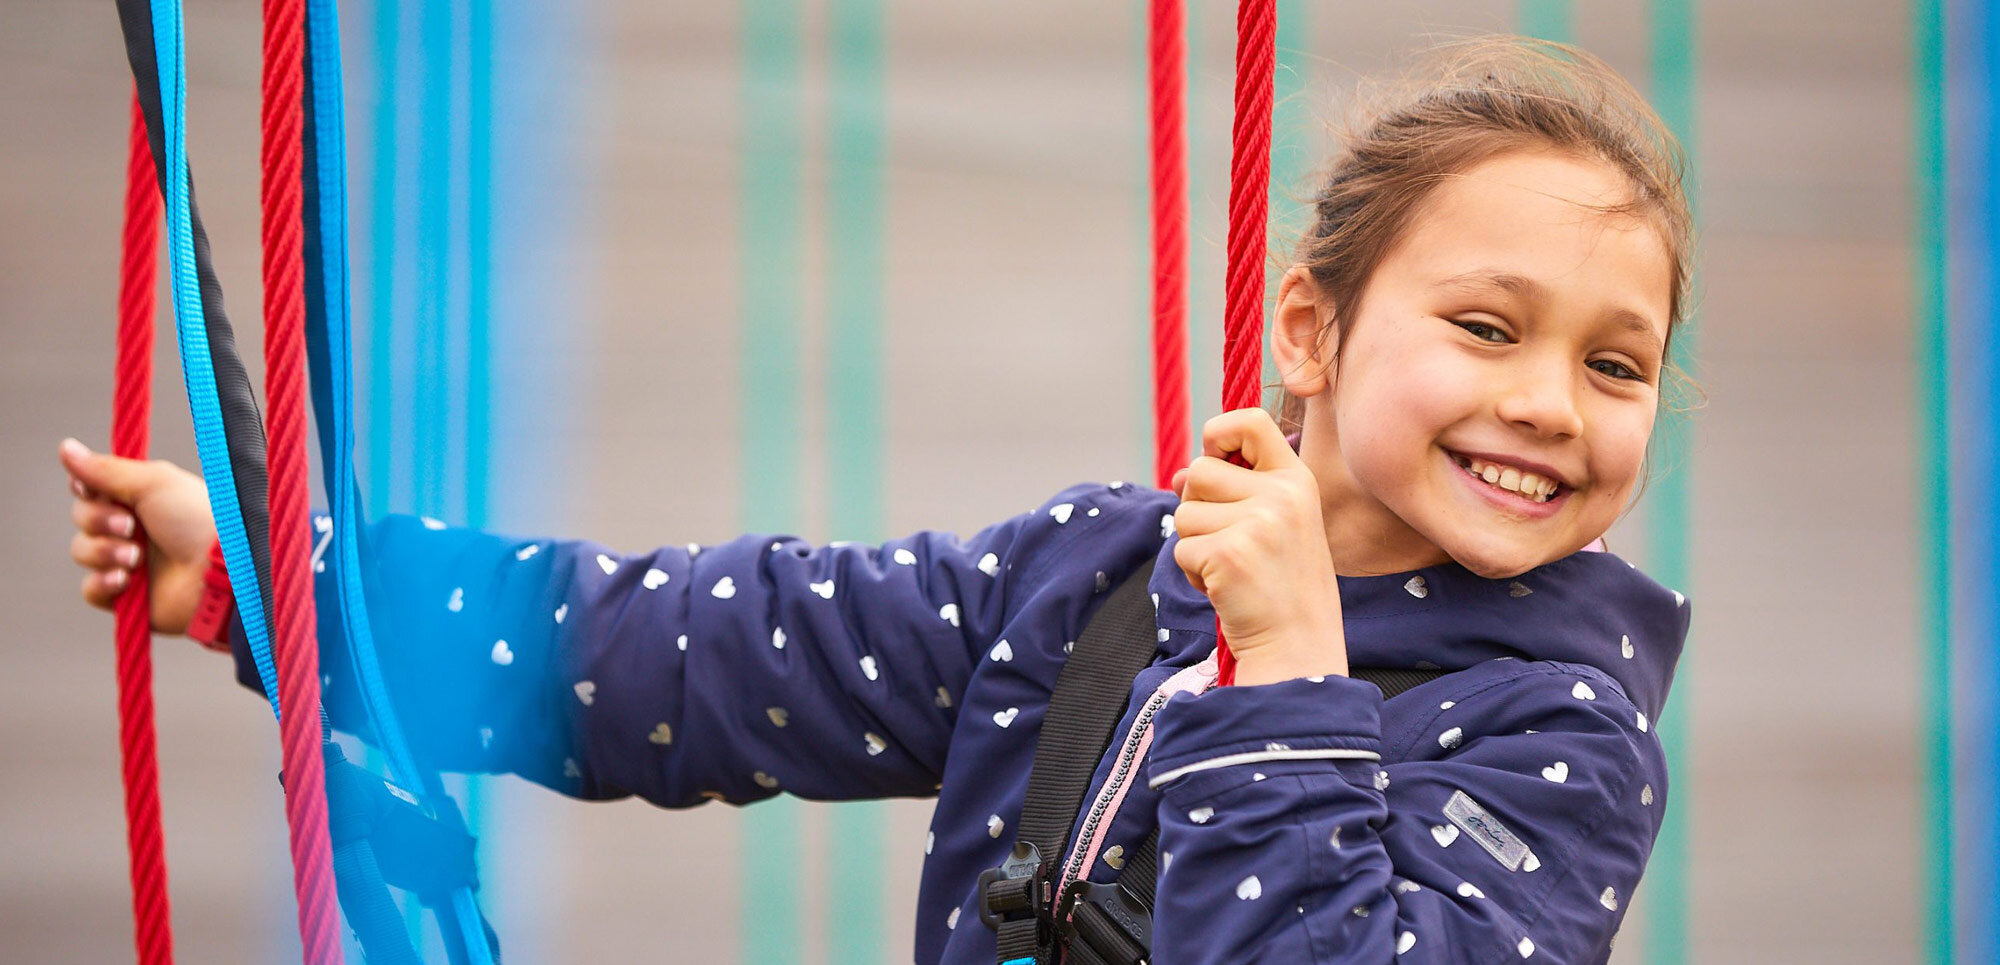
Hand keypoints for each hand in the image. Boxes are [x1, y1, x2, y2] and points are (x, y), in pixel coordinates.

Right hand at [59, 438, 216, 636]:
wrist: (219, 570)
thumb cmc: (196, 519)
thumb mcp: (154, 483)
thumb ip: (106, 469)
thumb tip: (65, 447)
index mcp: (140, 498)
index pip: (90, 489)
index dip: (86, 490)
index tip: (95, 490)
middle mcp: (132, 528)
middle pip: (81, 517)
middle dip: (98, 520)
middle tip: (130, 526)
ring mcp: (129, 562)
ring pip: (82, 551)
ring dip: (104, 552)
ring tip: (137, 558)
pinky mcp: (127, 597)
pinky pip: (91, 589)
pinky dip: (103, 583)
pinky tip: (125, 580)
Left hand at [1171, 409, 1347, 685]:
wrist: (1299, 645)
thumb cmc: (1282, 584)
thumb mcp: (1273, 524)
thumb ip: (1233, 491)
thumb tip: (1180, 476)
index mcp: (1297, 479)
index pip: (1250, 421)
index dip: (1220, 433)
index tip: (1218, 458)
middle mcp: (1282, 494)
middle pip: (1200, 471)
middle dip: (1199, 507)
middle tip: (1231, 543)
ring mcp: (1257, 523)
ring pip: (1185, 512)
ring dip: (1195, 543)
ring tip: (1232, 568)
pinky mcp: (1228, 553)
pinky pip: (1181, 548)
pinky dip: (1191, 572)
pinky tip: (1224, 587)